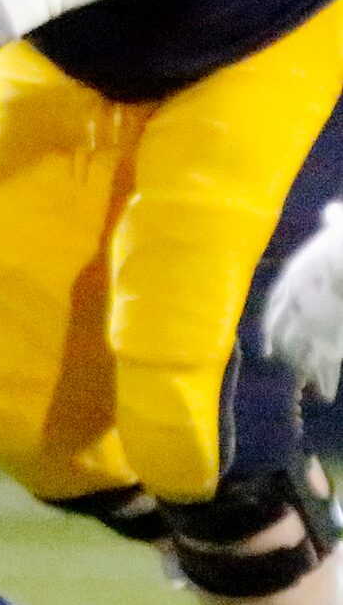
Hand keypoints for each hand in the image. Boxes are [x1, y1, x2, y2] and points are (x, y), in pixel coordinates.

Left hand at [265, 201, 342, 403]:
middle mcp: (293, 306)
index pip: (275, 310)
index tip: (269, 345)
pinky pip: (326, 367)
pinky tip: (326, 393)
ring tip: (312, 383)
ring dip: (306, 369)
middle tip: (283, 362)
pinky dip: (326, 382)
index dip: (272, 329)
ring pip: (303, 355)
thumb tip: (332, 211)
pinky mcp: (330, 341)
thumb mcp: (337, 229)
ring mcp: (310, 326)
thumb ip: (333, 221)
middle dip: (285, 350)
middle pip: (284, 334)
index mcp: (291, 283)